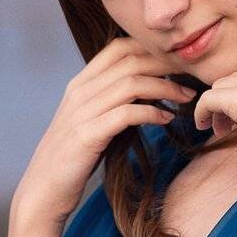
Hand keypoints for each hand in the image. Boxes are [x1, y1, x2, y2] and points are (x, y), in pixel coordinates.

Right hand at [13, 36, 195, 225]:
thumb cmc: (74, 156)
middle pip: (130, 61)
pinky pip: (127, 113)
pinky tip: (167, 119)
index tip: (178, 61)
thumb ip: (112, 101)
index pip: (118, 48)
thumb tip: (151, 90)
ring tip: (187, 98)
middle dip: (166, 65)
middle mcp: (80, 91)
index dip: (151, 49)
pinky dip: (152, 112)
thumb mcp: (91, 120)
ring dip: (166, 88)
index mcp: (80, 83)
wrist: (44, 188)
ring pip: (132, 84)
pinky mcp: (87, 135)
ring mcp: (82, 112)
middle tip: (192, 75)